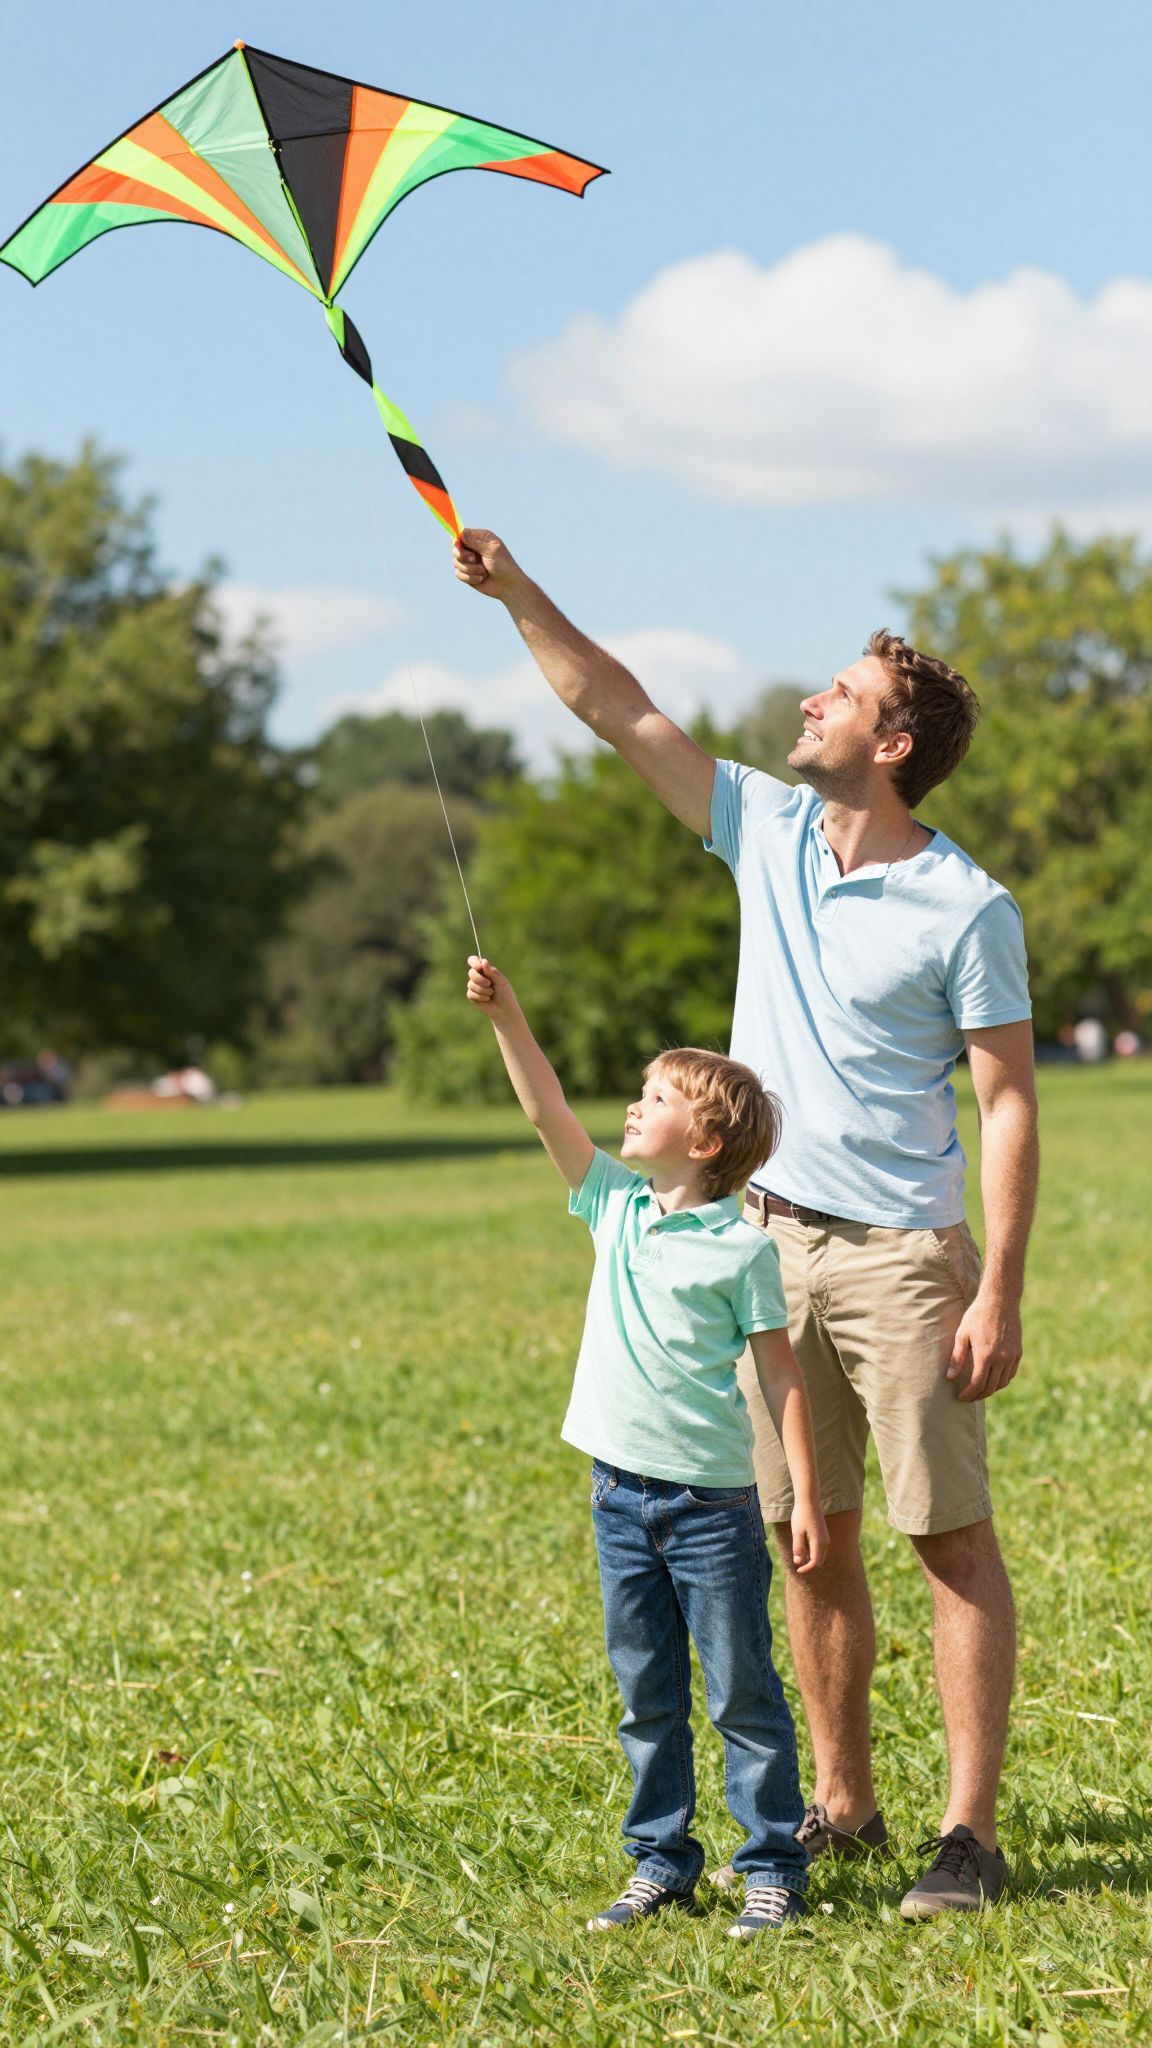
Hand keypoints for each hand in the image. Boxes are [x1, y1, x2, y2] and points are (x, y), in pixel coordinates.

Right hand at [453, 528, 523, 600]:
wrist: (508, 586)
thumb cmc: (503, 565)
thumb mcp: (491, 550)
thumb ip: (475, 541)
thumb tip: (461, 532)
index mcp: (480, 538)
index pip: (461, 535)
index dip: (457, 541)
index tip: (458, 546)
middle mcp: (473, 548)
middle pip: (455, 548)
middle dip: (463, 556)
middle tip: (474, 559)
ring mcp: (469, 561)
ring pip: (456, 562)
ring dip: (470, 569)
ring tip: (484, 572)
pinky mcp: (467, 573)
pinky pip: (458, 574)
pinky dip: (469, 578)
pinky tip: (481, 579)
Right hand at [466, 955, 519, 1020]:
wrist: (504, 1009)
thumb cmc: (504, 992)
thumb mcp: (500, 980)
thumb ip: (492, 971)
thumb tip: (483, 961)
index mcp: (485, 970)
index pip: (474, 961)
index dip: (474, 962)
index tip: (478, 967)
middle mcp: (478, 976)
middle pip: (471, 972)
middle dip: (479, 979)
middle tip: (489, 984)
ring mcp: (474, 986)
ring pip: (471, 984)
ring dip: (483, 990)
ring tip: (491, 993)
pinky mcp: (471, 995)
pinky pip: (471, 993)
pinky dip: (481, 996)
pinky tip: (487, 999)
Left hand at [790, 1498, 827, 1573]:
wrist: (809, 1501)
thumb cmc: (801, 1516)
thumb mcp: (797, 1533)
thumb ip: (798, 1548)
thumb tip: (798, 1562)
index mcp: (818, 1542)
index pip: (815, 1563)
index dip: (806, 1569)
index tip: (797, 1571)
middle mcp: (825, 1542)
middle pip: (819, 1561)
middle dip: (809, 1565)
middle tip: (797, 1564)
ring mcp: (825, 1538)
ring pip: (819, 1555)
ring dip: (810, 1558)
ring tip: (798, 1553)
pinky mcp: (823, 1534)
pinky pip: (819, 1548)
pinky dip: (812, 1551)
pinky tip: (803, 1545)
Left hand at [947, 1284, 1022, 1401]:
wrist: (1001, 1301)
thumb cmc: (978, 1315)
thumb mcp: (962, 1334)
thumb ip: (957, 1358)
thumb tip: (950, 1377)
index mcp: (986, 1355)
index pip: (977, 1384)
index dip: (968, 1394)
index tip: (960, 1398)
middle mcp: (1001, 1359)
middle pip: (990, 1387)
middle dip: (978, 1395)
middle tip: (968, 1397)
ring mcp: (1012, 1356)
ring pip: (1002, 1383)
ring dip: (990, 1389)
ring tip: (979, 1390)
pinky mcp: (1018, 1353)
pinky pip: (1010, 1374)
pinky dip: (1001, 1381)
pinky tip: (992, 1379)